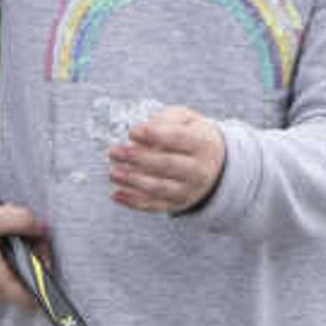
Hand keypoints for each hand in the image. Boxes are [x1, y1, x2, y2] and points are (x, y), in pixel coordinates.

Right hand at [0, 200, 47, 310]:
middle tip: (29, 229)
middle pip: (29, 282)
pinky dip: (8, 248)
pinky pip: (4, 264)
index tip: (42, 250)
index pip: (36, 299)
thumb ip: (24, 221)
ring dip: (21, 248)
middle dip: (35, 254)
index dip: (47, 277)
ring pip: (17, 270)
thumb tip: (43, 227)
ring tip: (10, 225)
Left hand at [106, 105, 224, 214]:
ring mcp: (188, 190)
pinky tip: (115, 194)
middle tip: (114, 151)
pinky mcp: (177, 204)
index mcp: (203, 144)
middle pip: (167, 165)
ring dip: (133, 181)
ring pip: (159, 188)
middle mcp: (199, 169)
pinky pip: (154, 205)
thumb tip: (137, 135)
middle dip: (137, 158)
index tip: (131, 132)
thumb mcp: (185, 120)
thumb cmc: (190, 135)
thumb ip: (165, 121)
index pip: (179, 139)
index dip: (154, 135)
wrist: (213, 165)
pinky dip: (133, 201)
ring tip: (112, 172)